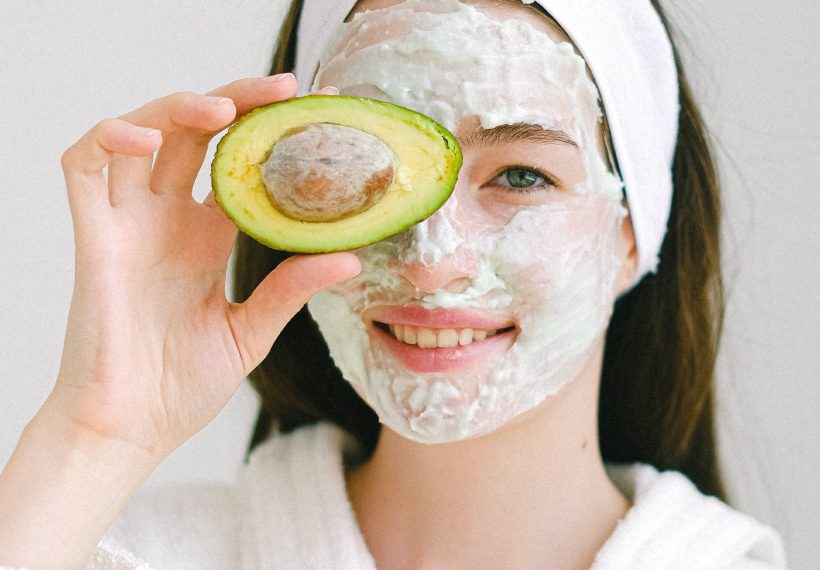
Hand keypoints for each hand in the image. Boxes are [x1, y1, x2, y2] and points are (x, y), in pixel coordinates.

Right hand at [49, 74, 359, 461]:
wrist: (131, 430)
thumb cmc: (180, 386)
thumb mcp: (251, 330)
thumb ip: (291, 288)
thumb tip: (351, 258)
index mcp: (206, 238)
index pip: (238, 164)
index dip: (269, 134)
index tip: (315, 114)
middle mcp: (168, 221)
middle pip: (196, 135)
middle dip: (236, 101)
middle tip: (284, 90)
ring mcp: (129, 225)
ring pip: (142, 134)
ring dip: (178, 107)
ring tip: (226, 108)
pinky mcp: (92, 237)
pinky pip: (84, 166)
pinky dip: (110, 138)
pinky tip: (148, 140)